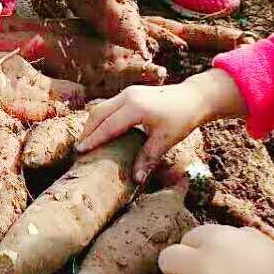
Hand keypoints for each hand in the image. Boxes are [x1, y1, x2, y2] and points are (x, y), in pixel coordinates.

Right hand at [78, 69, 245, 181]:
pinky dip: (101, 118)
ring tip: (87, 141)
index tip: (80, 151)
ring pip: (101, 108)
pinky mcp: (130, 93)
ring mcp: (128, 92)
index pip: (108, 126)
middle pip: (98, 114)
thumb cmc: (181, 119)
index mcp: (135, 108)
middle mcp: (128, 97)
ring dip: (92, 124)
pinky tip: (101, 131)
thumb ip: (148, 158)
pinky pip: (109, 105)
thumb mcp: (165, 140)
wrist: (194, 98)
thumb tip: (136, 180)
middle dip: (87, 131)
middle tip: (79, 149)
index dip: (93, 139)